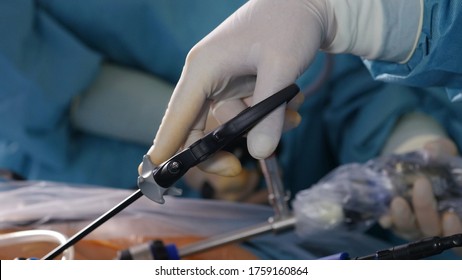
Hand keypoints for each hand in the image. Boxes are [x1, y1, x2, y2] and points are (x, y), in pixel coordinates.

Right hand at [145, 0, 333, 175]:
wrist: (307, 3)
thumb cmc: (289, 23)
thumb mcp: (281, 67)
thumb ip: (269, 113)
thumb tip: (260, 154)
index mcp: (203, 68)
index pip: (176, 116)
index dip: (164, 147)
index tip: (150, 176)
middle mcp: (206, 77)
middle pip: (198, 128)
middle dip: (222, 148)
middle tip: (237, 169)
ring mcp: (223, 81)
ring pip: (229, 123)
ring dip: (259, 126)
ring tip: (290, 113)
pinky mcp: (239, 84)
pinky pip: (246, 113)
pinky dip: (267, 115)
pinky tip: (290, 102)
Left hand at [379, 138, 461, 254]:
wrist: (417, 165)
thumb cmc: (438, 163)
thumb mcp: (443, 153)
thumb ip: (441, 151)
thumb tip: (430, 149)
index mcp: (454, 214)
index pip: (458, 233)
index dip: (455, 229)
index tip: (450, 216)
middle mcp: (437, 224)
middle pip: (432, 228)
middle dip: (426, 209)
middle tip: (421, 184)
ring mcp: (415, 224)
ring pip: (410, 228)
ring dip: (403, 217)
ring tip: (398, 201)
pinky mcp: (395, 221)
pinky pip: (391, 225)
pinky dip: (387, 220)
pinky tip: (383, 216)